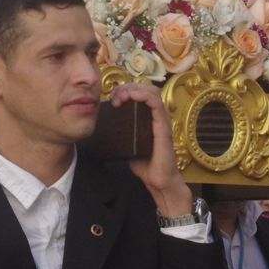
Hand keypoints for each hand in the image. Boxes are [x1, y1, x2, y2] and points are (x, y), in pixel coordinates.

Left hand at [109, 82, 192, 217]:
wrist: (158, 181)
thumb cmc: (146, 165)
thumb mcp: (128, 144)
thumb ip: (121, 134)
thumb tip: (105, 128)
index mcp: (148, 118)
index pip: (141, 94)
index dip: (126, 90)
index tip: (113, 99)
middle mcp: (156, 116)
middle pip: (146, 89)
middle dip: (129, 87)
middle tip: (116, 96)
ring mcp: (161, 120)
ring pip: (152, 92)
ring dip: (135, 89)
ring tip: (122, 96)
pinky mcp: (163, 127)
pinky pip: (156, 104)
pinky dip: (144, 96)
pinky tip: (133, 96)